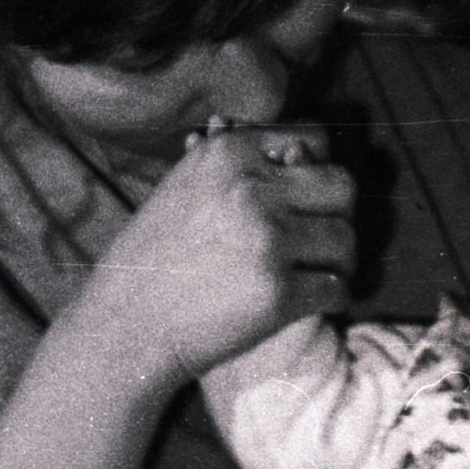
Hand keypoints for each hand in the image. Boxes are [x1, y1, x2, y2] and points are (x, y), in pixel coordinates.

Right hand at [77, 124, 355, 384]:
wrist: (123, 328)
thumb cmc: (157, 258)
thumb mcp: (187, 187)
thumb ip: (242, 167)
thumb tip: (303, 151)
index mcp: (229, 153)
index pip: (315, 140)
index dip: (319, 170)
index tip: (309, 198)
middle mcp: (252, 189)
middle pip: (343, 186)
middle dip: (339, 214)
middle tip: (326, 239)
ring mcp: (267, 241)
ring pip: (347, 239)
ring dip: (340, 260)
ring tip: (320, 272)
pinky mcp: (277, 292)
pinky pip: (337, 287)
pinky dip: (334, 297)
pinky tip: (316, 301)